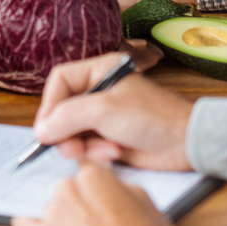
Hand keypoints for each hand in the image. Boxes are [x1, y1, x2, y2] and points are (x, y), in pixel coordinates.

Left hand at [12, 164, 173, 225]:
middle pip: (66, 190)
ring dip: (61, 219)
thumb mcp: (142, 196)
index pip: (82, 170)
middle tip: (92, 223)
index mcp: (91, 175)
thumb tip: (109, 182)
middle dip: (77, 203)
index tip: (92, 195)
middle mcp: (68, 188)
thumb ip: (117, 183)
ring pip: (52, 209)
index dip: (90, 185)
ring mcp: (54, 214)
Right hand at [33, 54, 192, 170]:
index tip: (45, 130)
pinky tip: (115, 154)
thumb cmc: (151, 116)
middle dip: (67, 132)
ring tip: (106, 150)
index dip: (49, 105)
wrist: (185, 142)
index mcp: (98, 71)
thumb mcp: (105, 110)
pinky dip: (96, 154)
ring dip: (85, 146)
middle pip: (62, 110)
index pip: (59, 81)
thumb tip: (41, 130)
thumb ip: (69, 117)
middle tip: (73, 149)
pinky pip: (87, 148)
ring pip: (72, 133)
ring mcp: (102, 116)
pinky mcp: (108, 138)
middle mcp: (97, 91)